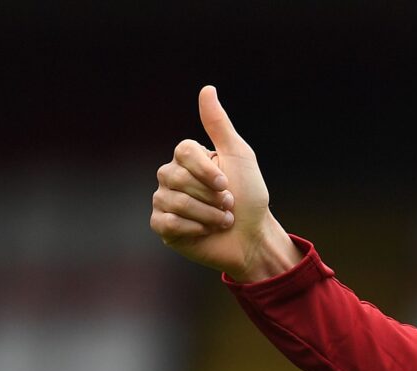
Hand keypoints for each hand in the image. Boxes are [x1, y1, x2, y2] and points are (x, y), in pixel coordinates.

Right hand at [150, 86, 295, 281]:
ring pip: (176, 202)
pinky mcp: (163, 226)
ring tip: (223, 220)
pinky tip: (206, 231)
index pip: (183, 152)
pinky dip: (194, 229)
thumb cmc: (249, 196)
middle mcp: (170, 176)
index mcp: (186, 158)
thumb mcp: (239, 156)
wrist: (253, 237)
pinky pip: (168, 222)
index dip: (207, 171)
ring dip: (209, 215)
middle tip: (229, 205)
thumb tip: (207, 89)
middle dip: (212, 196)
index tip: (227, 184)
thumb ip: (219, 125)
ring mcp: (164, 200)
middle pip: (177, 178)